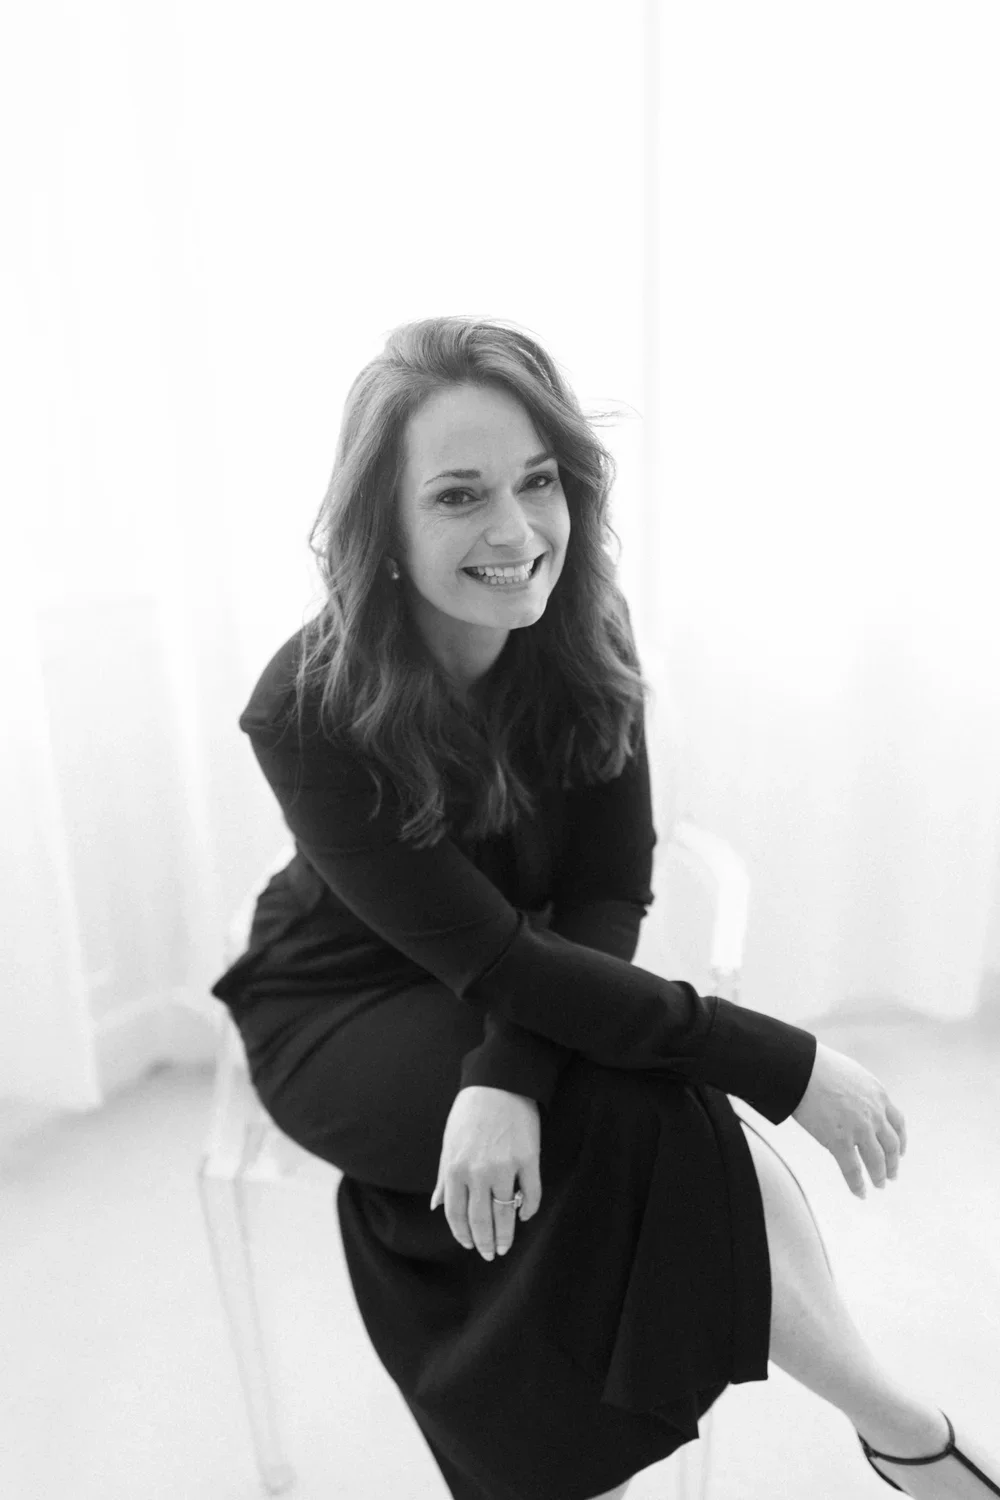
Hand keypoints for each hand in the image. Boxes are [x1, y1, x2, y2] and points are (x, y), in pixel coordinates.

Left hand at [429, 1086, 541, 1259]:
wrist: (499, 1083)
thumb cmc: (470, 1112)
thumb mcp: (449, 1143)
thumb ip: (444, 1178)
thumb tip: (436, 1206)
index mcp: (454, 1168)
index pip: (456, 1214)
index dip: (462, 1234)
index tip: (469, 1245)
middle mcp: (478, 1172)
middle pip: (480, 1220)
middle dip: (485, 1242)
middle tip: (491, 1254)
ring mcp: (505, 1167)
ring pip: (505, 1213)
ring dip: (506, 1234)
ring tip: (506, 1245)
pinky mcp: (529, 1159)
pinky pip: (531, 1194)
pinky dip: (528, 1210)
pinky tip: (524, 1217)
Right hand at [791, 1041, 906, 1197]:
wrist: (802, 1068)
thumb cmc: (818, 1066)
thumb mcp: (852, 1073)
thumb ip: (860, 1091)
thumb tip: (854, 1099)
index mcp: (878, 1095)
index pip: (897, 1122)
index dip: (900, 1140)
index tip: (899, 1152)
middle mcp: (874, 1114)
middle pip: (891, 1145)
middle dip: (893, 1163)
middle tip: (892, 1175)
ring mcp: (859, 1129)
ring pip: (877, 1160)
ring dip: (879, 1175)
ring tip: (879, 1185)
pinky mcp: (839, 1141)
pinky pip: (852, 1170)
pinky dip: (858, 1185)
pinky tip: (860, 1193)